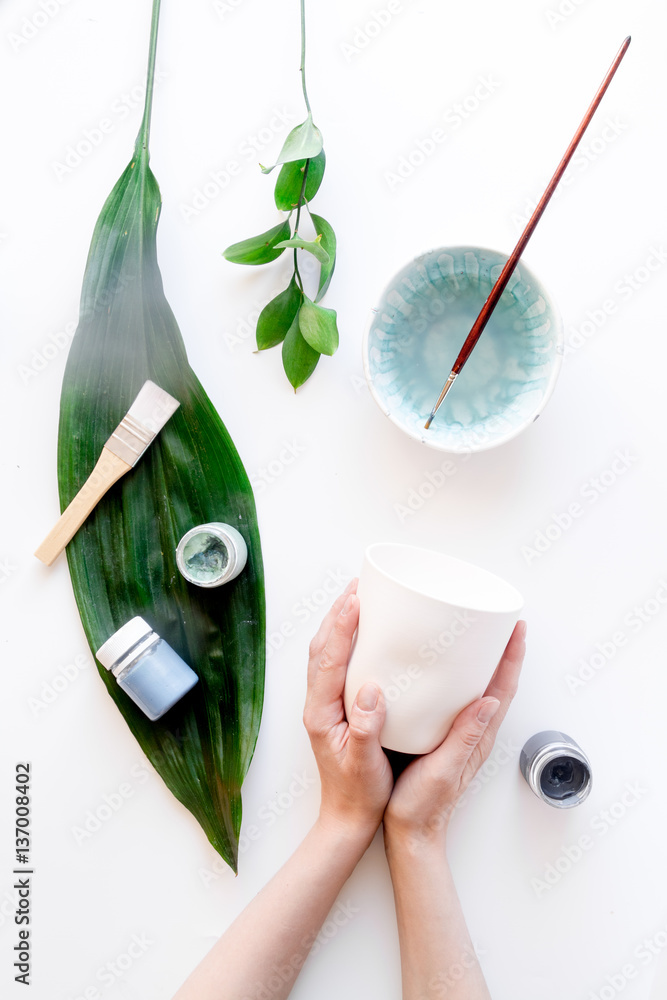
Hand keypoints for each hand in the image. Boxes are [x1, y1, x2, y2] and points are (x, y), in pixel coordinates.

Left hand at [303, 580, 393, 841]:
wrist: (347, 819)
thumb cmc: (359, 795)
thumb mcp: (365, 765)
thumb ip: (365, 730)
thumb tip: (371, 690)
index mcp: (321, 713)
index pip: (327, 658)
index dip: (340, 626)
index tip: (356, 599)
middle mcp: (318, 703)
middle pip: (322, 646)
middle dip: (338, 612)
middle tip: (360, 584)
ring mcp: (325, 704)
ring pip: (326, 651)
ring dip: (339, 622)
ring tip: (360, 596)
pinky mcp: (337, 707)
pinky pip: (337, 663)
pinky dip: (345, 640)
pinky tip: (364, 633)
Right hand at [383, 621, 525, 850]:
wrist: (410, 832)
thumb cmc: (423, 806)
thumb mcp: (444, 769)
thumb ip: (466, 737)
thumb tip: (490, 701)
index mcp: (478, 735)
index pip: (504, 687)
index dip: (513, 656)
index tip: (517, 627)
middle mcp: (474, 730)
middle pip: (496, 680)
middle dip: (501, 648)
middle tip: (498, 618)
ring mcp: (459, 732)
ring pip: (477, 687)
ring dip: (481, 659)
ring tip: (475, 631)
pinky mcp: (441, 734)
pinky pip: (456, 697)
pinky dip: (458, 676)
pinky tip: (442, 667)